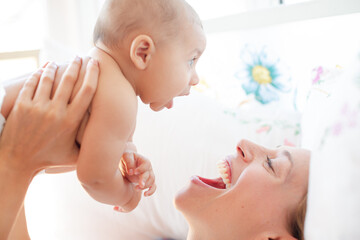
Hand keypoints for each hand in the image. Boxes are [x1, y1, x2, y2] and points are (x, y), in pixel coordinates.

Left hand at [0, 56, 98, 175]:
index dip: (93, 74)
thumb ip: (90, 147)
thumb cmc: (48, 159)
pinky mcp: (22, 106)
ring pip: (49, 79)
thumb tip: (109, 142)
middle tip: (79, 57)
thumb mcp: (73, 156)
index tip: (95, 64)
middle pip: (69, 80)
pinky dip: (38, 74)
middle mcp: (56, 111)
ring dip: (55, 67)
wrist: (17, 162)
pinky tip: (43, 69)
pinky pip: (32, 84)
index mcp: (71, 121)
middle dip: (76, 65)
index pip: (87, 91)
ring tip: (59, 62)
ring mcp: (37, 107)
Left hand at [120, 152, 156, 196]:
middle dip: (144, 180)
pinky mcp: (146, 182)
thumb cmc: (126, 158)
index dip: (141, 169)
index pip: (146, 165)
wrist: (126, 163)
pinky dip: (151, 191)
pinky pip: (153, 187)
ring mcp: (149, 175)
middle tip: (139, 185)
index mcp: (145, 161)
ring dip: (145, 186)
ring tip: (135, 189)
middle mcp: (148, 168)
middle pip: (150, 175)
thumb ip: (129, 162)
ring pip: (151, 182)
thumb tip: (131, 172)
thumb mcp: (126, 156)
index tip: (134, 172)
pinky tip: (145, 195)